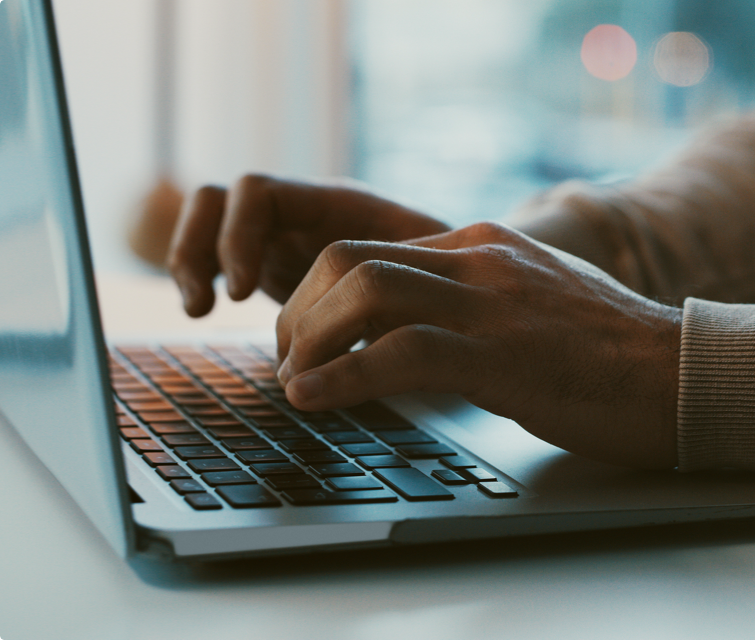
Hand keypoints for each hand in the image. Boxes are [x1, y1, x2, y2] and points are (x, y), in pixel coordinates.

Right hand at [167, 175, 450, 316]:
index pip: (258, 193)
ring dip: (190, 259)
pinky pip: (217, 253)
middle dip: (201, 246)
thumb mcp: (429, 272)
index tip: (241, 291)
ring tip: (198, 309)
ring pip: (209, 222)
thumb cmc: (448, 270)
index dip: (239, 237)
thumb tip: (374, 311)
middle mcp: (300, 212)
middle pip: (219, 199)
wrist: (451, 277)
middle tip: (213, 304)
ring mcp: (283, 235)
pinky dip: (202, 275)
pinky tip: (206, 311)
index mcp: (333, 203)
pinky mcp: (276, 264)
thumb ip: (397, 279)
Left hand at [276, 221, 681, 467]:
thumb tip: (409, 324)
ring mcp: (492, 302)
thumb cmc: (607, 351)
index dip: (318, 294)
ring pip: (363, 293)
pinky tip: (315, 400)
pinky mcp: (504, 355)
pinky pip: (399, 353)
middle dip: (299, 313)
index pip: (368, 247)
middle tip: (288, 360)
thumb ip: (472, 297)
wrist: (684, 373)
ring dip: (308, 341)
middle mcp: (479, 259)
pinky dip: (342, 378)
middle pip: (348, 259)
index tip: (303, 338)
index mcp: (481, 244)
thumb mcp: (529, 300)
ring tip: (295, 383)